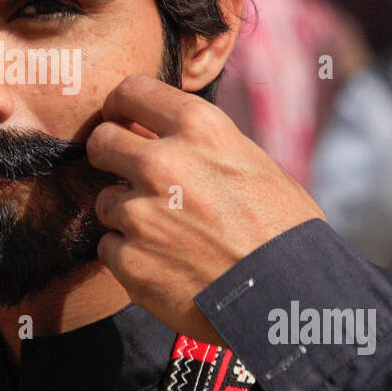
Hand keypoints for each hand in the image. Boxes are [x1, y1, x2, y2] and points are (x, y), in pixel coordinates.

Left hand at [86, 74, 325, 344]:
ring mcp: (139, 213)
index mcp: (199, 129)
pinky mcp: (128, 259)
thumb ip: (202, 146)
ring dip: (126, 215)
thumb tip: (164, 137)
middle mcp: (161, 164)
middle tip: (128, 176)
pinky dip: (130, 256)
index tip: (121, 118)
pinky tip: (166, 266)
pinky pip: (109, 247)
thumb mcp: (254, 163)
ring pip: (105, 201)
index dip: (121, 106)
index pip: (132, 91)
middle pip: (102, 141)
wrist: (289, 299)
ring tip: (169, 236)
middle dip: (110, 156)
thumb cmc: (284, 231)